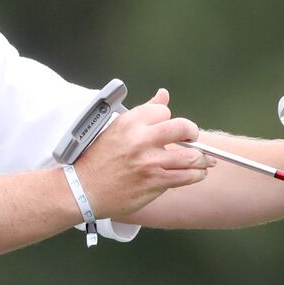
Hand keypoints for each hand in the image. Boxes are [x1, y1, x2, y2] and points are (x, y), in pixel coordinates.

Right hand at [77, 89, 214, 220]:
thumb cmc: (98, 160)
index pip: (165, 111)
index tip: (169, 128)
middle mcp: (141, 140)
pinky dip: (196, 175)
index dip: (169, 119)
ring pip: (191, 156)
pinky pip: (186, 177)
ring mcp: (149, 162)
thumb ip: (145, 111)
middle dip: (193, 133)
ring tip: (202, 160)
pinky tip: (196, 173)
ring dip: (201, 158)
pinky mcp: (154, 182)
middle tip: (192, 139)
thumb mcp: (117, 128)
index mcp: (130, 123)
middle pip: (184, 128)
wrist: (81, 190)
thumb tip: (163, 94)